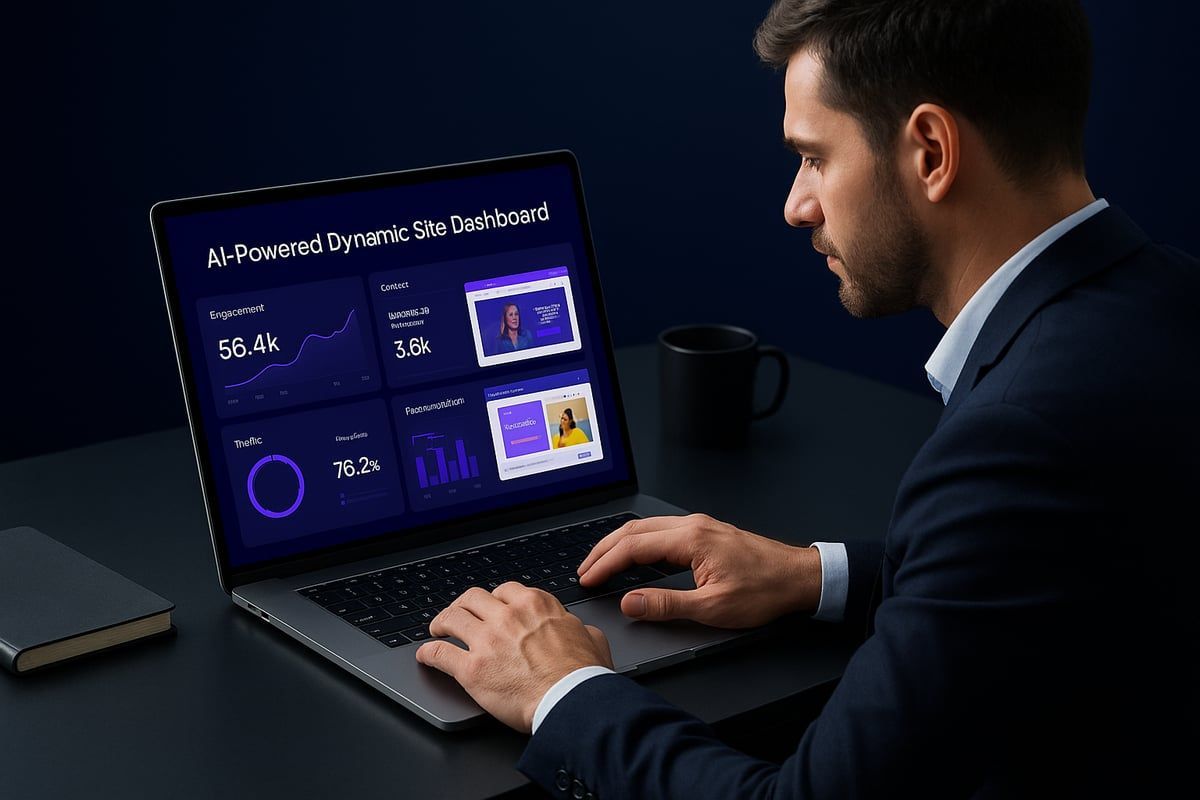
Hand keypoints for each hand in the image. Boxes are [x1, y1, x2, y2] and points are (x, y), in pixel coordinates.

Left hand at [414, 582, 613, 732]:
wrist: (571, 702)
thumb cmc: (583, 676)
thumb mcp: (592, 638)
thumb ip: (578, 628)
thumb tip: (578, 629)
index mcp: (535, 605)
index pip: (505, 590)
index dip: (495, 600)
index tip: (491, 608)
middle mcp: (508, 616)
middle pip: (472, 597)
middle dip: (463, 604)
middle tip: (458, 614)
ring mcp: (487, 641)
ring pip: (452, 618)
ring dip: (441, 622)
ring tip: (437, 629)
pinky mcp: (471, 669)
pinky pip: (440, 654)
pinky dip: (429, 653)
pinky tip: (426, 656)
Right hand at [578, 513, 821, 627]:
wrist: (799, 578)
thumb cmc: (765, 590)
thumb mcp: (713, 607)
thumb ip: (666, 605)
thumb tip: (631, 602)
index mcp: (690, 539)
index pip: (633, 547)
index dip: (605, 564)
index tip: (587, 579)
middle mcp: (692, 525)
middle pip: (634, 530)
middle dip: (604, 549)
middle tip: (584, 569)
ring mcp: (699, 526)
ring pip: (646, 527)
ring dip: (619, 544)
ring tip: (602, 562)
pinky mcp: (706, 532)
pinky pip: (661, 531)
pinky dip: (638, 542)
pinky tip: (635, 555)